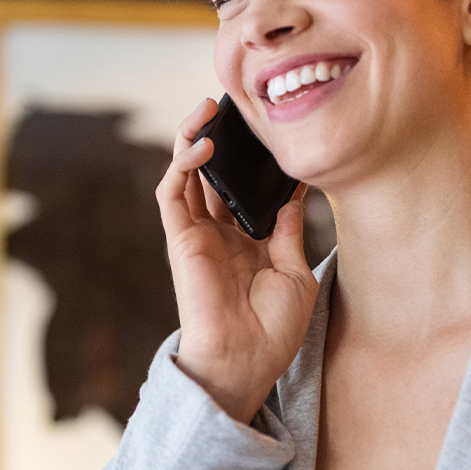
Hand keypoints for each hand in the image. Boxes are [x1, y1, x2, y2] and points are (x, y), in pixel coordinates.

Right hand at [155, 98, 319, 423]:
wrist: (246, 362)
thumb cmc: (273, 330)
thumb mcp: (295, 274)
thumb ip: (290, 231)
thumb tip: (297, 194)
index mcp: (248, 243)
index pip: (247, 189)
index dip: (255, 161)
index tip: (274, 132)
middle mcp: (220, 234)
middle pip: (214, 175)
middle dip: (221, 140)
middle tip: (234, 108)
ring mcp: (197, 235)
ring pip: (186, 175)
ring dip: (192, 139)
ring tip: (208, 108)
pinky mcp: (180, 239)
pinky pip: (173, 194)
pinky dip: (182, 165)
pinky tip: (204, 144)